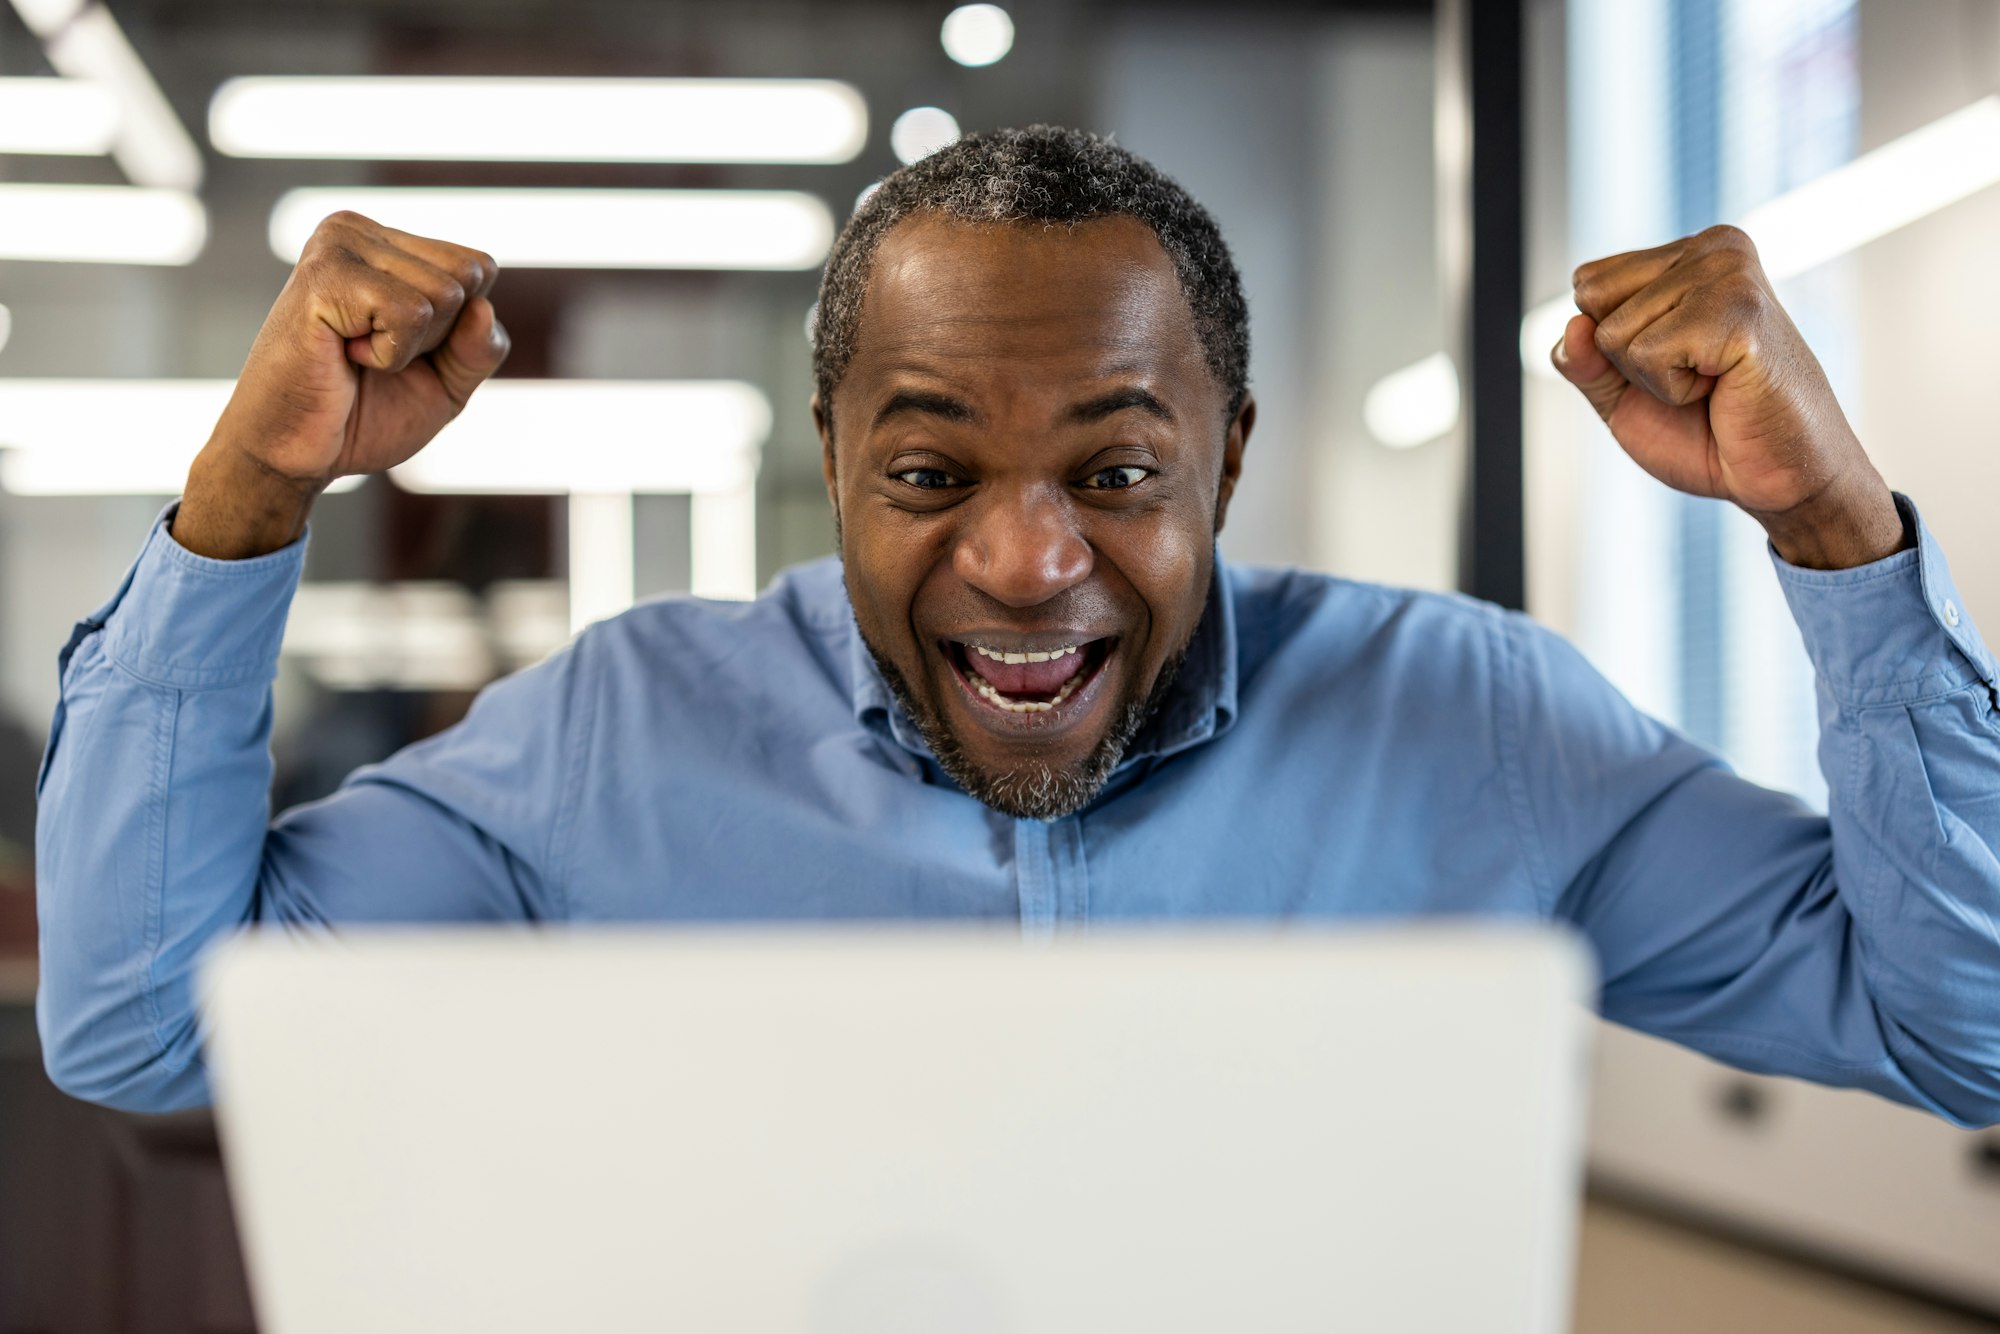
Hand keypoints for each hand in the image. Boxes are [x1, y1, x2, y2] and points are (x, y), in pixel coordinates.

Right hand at [175, 212, 508, 558]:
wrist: (294, 454)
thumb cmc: (363, 416)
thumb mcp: (447, 385)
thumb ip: (480, 349)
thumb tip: (484, 306)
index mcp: (387, 243)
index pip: (480, 268)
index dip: (459, 329)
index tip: (398, 347)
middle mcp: (359, 230)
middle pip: (469, 276)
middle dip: (438, 337)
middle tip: (372, 354)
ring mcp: (337, 244)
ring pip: (446, 293)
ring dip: (409, 347)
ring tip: (352, 353)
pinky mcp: (324, 274)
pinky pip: (411, 313)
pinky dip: (389, 354)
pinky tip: (342, 354)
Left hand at [1553, 224, 1908, 569]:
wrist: (1779, 477)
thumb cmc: (1709, 432)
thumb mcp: (1622, 395)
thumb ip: (1583, 360)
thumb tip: (1573, 325)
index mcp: (1689, 254)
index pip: (1587, 284)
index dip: (1611, 346)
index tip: (1676, 362)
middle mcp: (1713, 247)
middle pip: (1592, 302)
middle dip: (1627, 360)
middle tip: (1696, 377)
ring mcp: (1728, 271)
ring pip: (1614, 333)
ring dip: (1655, 380)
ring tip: (1715, 383)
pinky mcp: (1738, 309)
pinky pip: (1645, 355)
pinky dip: (1674, 391)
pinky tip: (1724, 386)